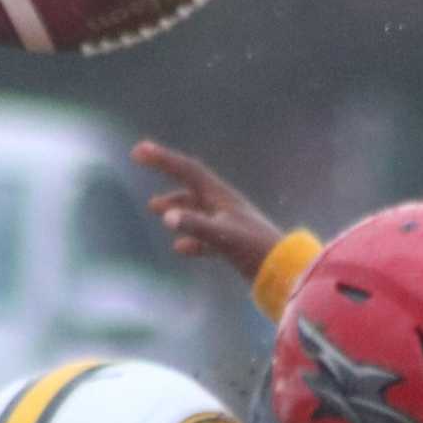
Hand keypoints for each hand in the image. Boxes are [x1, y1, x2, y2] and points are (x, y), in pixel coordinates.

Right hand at [131, 138, 284, 284]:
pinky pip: (205, 236)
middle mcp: (224, 205)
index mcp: (220, 196)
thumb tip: (166, 216)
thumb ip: (195, 225)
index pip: (187, 170)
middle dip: (165, 174)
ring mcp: (229, 223)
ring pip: (196, 209)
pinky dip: (190, 238)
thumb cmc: (255, 250)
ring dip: (175, 206)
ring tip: (154, 208)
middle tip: (143, 165)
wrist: (284, 272)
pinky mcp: (232, 243)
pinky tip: (179, 248)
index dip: (162, 159)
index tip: (138, 151)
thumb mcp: (223, 236)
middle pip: (190, 184)